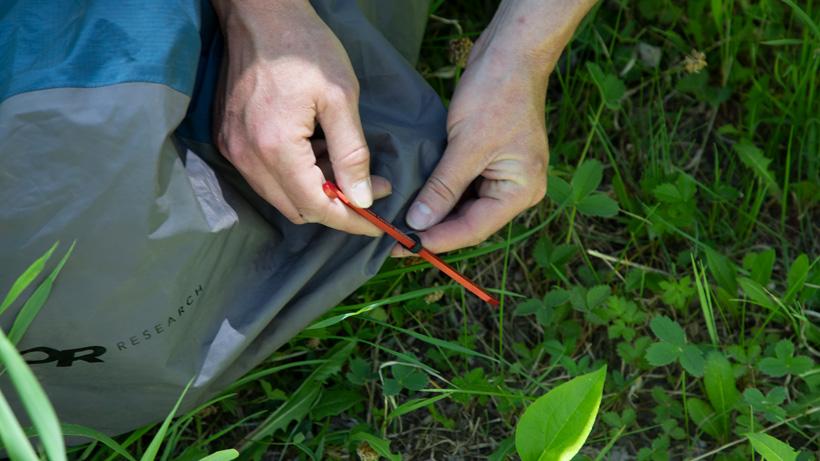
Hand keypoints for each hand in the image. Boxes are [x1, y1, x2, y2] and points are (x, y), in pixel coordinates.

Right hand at [212, 0, 389, 236]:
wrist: (260, 15)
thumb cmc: (304, 48)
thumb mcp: (341, 97)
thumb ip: (352, 153)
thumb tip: (362, 198)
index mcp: (275, 147)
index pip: (316, 206)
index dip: (349, 220)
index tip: (376, 222)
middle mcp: (247, 155)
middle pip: (295, 209)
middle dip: (335, 208)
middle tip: (368, 188)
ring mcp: (233, 148)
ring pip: (279, 196)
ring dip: (314, 192)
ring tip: (342, 164)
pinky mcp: (229, 139)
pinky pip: (264, 177)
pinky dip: (293, 176)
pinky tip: (315, 151)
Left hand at [394, 0, 595, 255]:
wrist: (512, 53)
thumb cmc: (496, 94)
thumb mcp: (467, 145)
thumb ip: (443, 188)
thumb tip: (419, 223)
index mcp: (520, 191)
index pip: (473, 229)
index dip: (437, 240)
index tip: (401, 246)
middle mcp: (517, 190)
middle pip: (470, 222)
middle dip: (433, 229)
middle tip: (394, 238)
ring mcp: (506, 176)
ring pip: (464, 207)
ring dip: (435, 213)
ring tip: (399, 222)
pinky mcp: (492, 162)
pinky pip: (464, 187)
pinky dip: (441, 193)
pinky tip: (416, 198)